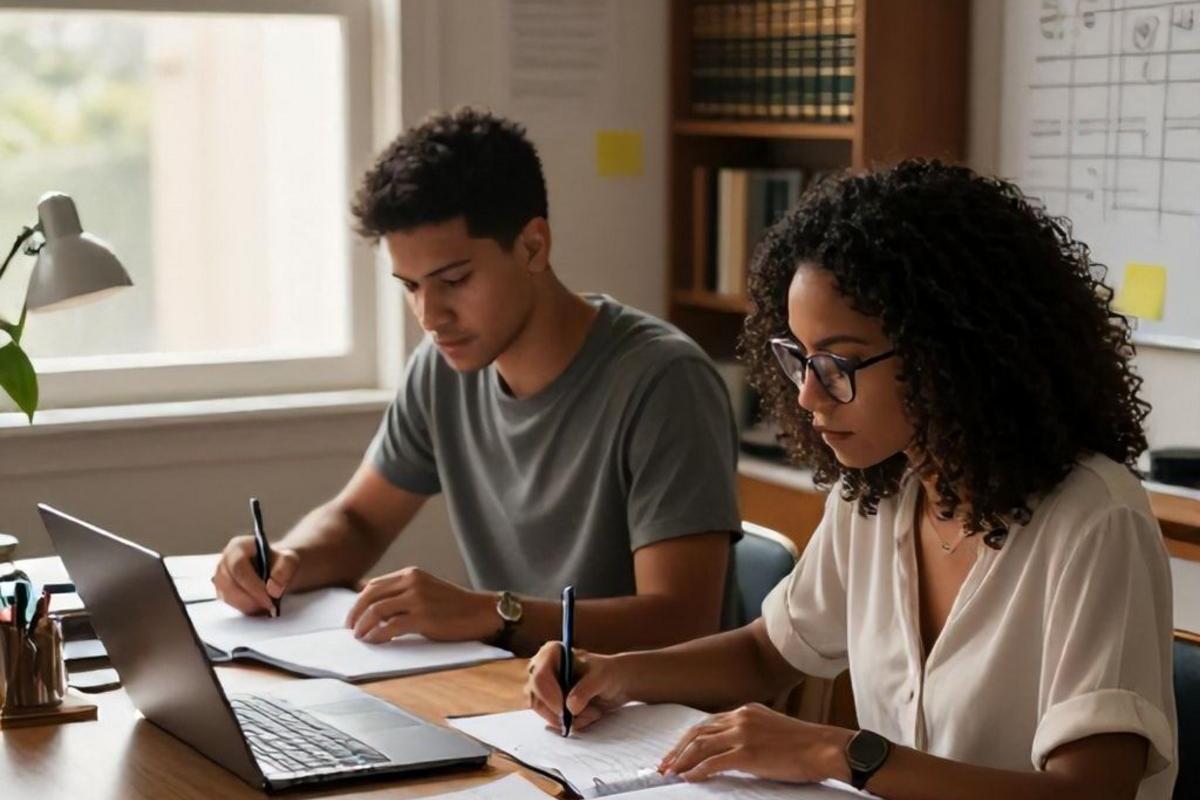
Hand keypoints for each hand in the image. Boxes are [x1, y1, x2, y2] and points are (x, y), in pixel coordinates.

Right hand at [212, 535, 298, 615]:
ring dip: (249, 605)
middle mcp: (224, 561)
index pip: (238, 566)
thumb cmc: (278, 562)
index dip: (253, 584)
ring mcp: (221, 578)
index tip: (269, 596)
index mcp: (238, 547)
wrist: (275, 570)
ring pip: (229, 596)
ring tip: (268, 605)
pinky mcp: (222, 593)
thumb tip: (273, 590)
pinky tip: (261, 607)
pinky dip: (247, 608)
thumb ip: (284, 570)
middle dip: (252, 598)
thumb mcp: (289, 560)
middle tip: (270, 605)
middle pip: (230, 583)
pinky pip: (231, 604)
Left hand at [345, 567, 498, 643]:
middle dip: (355, 614)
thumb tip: (376, 609)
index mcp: (411, 574)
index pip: (374, 585)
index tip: (353, 617)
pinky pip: (390, 626)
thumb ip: (404, 594)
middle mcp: (412, 582)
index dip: (358, 602)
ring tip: (360, 637)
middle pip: (370, 596)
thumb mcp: (427, 591)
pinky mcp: (423, 617)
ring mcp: (418, 599)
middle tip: (350, 629)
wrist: (482, 612)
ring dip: (363, 626)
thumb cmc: (455, 607)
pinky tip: (374, 641)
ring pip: (377, 610)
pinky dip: (378, 635)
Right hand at [525, 643, 629, 733]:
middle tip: (590, 712)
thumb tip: (570, 706)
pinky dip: (574, 723)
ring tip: (594, 711)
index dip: (548, 695)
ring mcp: (546, 690)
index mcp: (552, 655)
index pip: (539, 677)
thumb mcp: (602, 677)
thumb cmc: (610, 673)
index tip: (563, 709)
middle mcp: (544, 671)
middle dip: (564, 711)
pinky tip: (589, 713)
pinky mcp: (553, 706)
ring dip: (573, 719)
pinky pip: (556, 722)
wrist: (618, 684)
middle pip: (538, 699)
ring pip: (547, 713)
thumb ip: (585, 689)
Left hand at [658, 703, 850, 783]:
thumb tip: (733, 747)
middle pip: (697, 732)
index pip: (707, 723)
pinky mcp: (748, 753)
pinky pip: (713, 762)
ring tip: (669, 772)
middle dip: (677, 749)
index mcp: (745, 710)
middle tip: (663, 764)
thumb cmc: (803, 744)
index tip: (676, 752)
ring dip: (681, 760)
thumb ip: (750, 731)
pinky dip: (697, 770)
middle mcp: (740, 718)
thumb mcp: (771, 728)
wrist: (824, 747)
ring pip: (701, 746)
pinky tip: (688, 778)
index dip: (688, 739)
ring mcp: (743, 734)